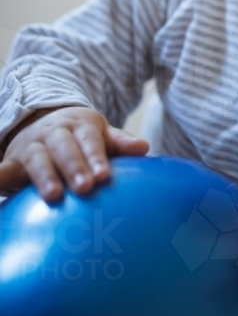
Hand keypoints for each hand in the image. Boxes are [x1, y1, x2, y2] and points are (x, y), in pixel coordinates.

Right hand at [0, 106, 148, 201]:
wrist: (42, 121)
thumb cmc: (80, 136)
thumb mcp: (99, 133)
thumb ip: (119, 143)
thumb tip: (144, 147)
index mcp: (79, 126)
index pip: (90, 140)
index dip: (96, 157)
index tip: (104, 175)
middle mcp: (54, 134)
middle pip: (64, 148)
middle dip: (74, 166)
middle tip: (85, 187)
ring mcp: (32, 147)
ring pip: (37, 159)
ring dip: (45, 176)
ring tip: (54, 195)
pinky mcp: (13, 162)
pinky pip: (4, 170)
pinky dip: (0, 176)